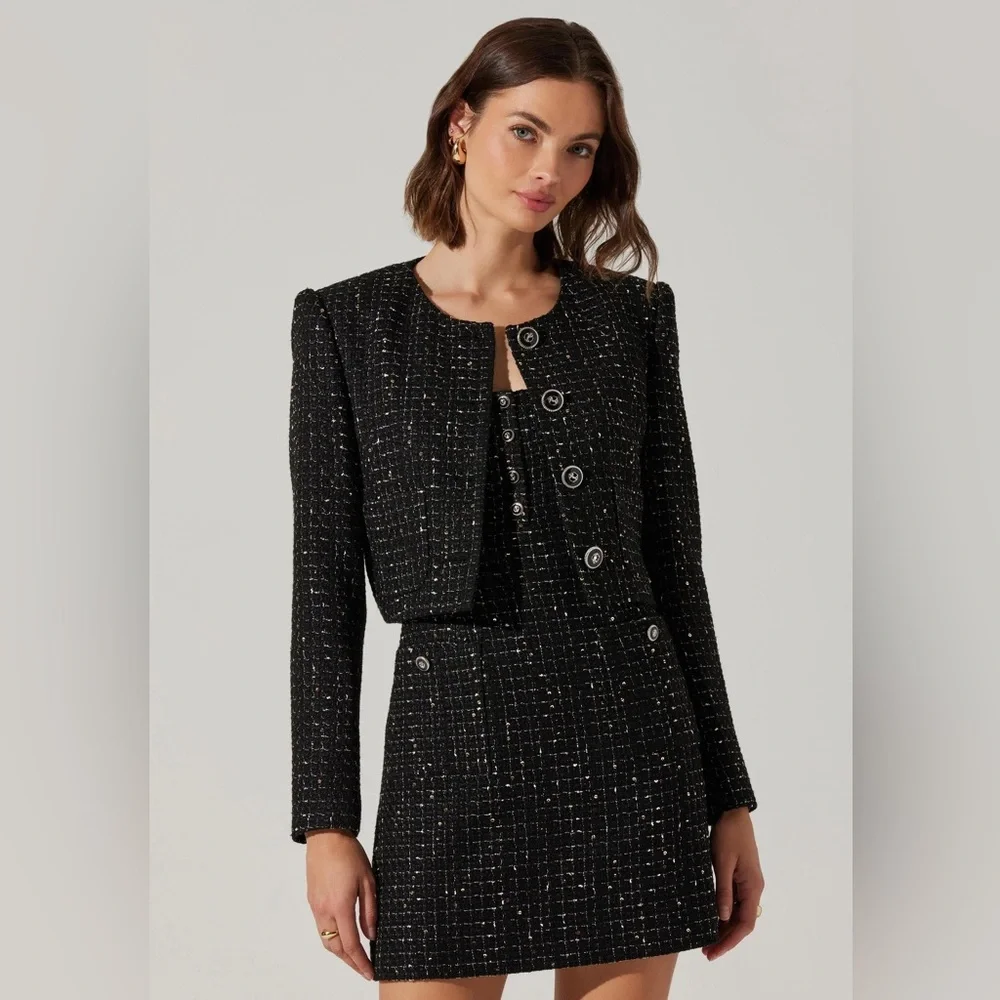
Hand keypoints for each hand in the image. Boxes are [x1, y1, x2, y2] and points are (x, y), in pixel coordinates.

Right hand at [305, 829, 377, 979]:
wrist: (326, 836)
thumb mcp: (368, 880)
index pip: (351, 945)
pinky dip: (333, 937)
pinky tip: (344, 935)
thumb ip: (370, 911)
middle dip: (350, 963)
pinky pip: (321, 927)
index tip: (370, 973)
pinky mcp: (312, 900)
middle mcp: (324, 911)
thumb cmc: (350, 854)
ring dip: (340, 952)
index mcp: (341, 906)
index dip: (361, 963)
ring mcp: (316, 906)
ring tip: (355, 956)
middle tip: (364, 969)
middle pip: (336, 948)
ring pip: (326, 940)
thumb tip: (371, 936)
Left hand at [702, 807, 763, 960]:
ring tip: (706, 940)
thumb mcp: (722, 862)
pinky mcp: (740, 876)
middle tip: (706, 951)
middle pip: (742, 922)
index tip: (714, 952)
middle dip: (725, 938)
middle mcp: (754, 888)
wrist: (733, 812)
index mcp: (753, 886)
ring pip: (738, 913)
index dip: (730, 940)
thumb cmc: (728, 835)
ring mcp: (748, 882)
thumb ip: (723, 890)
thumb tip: (723, 918)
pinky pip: (734, 901)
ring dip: (724, 928)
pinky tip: (711, 918)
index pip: (745, 923)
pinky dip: (724, 913)